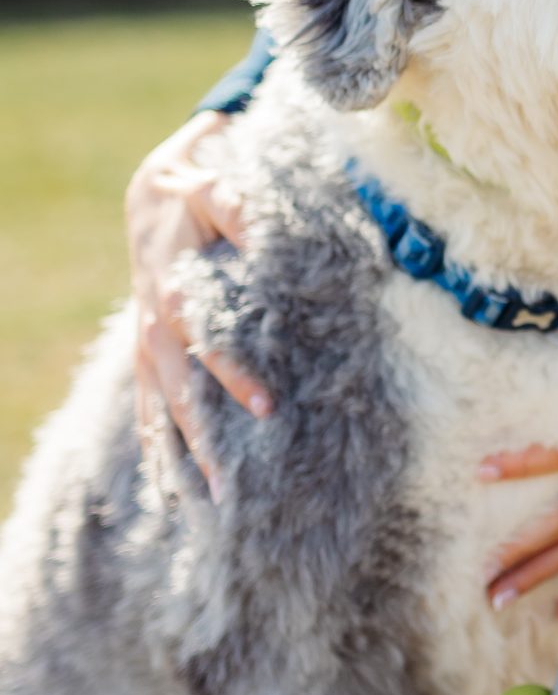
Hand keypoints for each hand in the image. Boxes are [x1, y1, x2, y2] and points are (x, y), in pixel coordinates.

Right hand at [126, 111, 270, 493]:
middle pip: (176, 395)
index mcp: (173, 294)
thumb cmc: (194, 197)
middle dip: (202, 442)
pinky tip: (172, 489)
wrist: (151, 196)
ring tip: (209, 502)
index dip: (234, 376)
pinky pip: (147, 408)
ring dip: (180, 456)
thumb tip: (275, 238)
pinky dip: (157, 446)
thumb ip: (245, 213)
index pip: (206, 344)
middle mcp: (154, 329)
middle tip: (232, 487)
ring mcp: (146, 346)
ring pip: (158, 411)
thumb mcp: (217, 191)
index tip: (266, 409)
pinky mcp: (146, 354)